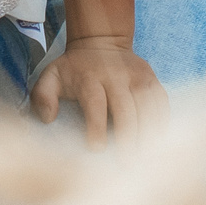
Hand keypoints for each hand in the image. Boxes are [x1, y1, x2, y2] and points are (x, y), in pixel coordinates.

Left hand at [31, 37, 162, 146]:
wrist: (101, 41)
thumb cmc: (74, 68)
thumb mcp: (51, 75)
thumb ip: (42, 96)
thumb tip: (48, 118)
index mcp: (88, 77)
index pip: (95, 103)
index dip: (96, 126)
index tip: (97, 149)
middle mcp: (115, 75)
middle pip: (125, 108)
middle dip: (127, 137)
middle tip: (127, 163)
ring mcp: (136, 75)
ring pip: (147, 106)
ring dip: (147, 133)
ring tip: (145, 158)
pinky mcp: (151, 78)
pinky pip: (161, 101)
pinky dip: (162, 121)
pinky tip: (159, 142)